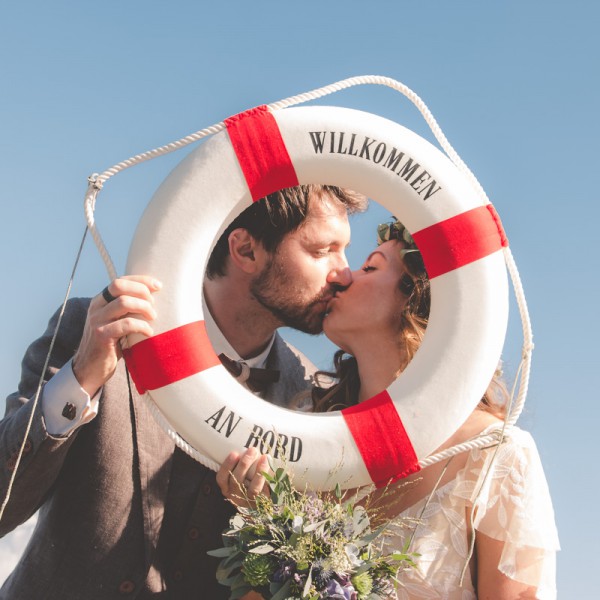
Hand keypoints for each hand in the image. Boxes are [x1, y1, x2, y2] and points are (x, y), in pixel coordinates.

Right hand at [72, 275, 161, 395]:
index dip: (140, 280)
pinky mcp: (101, 335)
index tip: (158, 286)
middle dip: (141, 291)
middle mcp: (96, 307)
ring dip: (144, 308)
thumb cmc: (110, 345)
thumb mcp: (116, 322)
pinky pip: (127, 324)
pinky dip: (142, 326)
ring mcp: (97, 321)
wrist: (90, 369)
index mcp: (100, 301)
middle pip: (119, 286)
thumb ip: (126, 311)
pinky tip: (149, 332)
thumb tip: (153, 299)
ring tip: (152, 318)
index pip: (119, 281)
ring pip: (124, 302)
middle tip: (153, 305)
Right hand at [216, 447, 270, 506]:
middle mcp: (236, 496)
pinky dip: (270, 481)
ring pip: (253, 490)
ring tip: (264, 458)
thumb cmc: (248, 480)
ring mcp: (250, 502)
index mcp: (227, 488)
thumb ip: (241, 463)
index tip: (234, 453)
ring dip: (259, 472)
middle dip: (245, 464)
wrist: (264, 501)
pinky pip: (267, 494)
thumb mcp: (240, 473)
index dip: (227, 466)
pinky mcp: (264, 505)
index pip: (222, 478)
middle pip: (237, 482)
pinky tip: (274, 469)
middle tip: (252, 450)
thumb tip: (248, 447)